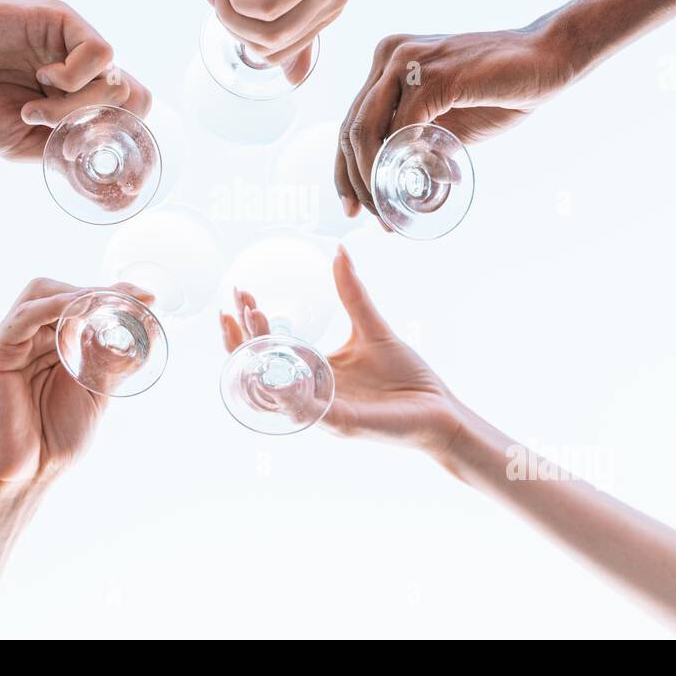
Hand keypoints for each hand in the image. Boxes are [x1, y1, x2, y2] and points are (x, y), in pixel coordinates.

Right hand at [0, 0, 151, 161]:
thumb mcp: (25, 146)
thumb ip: (69, 164)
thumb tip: (113, 201)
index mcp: (76, 98)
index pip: (130, 119)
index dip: (125, 147)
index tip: (105, 171)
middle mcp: (82, 71)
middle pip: (134, 102)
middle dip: (100, 131)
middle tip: (62, 140)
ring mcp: (74, 46)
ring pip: (116, 82)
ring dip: (75, 108)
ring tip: (33, 111)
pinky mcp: (63, 21)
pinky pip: (101, 54)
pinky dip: (74, 78)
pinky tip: (43, 78)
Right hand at [0, 277, 153, 483]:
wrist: (23, 478)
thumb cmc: (53, 442)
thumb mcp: (94, 395)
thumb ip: (111, 363)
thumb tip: (142, 333)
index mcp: (49, 348)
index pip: (77, 305)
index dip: (110, 296)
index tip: (146, 299)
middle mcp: (29, 340)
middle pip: (59, 292)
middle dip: (97, 290)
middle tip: (132, 297)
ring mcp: (10, 344)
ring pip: (41, 295)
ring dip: (79, 295)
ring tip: (110, 302)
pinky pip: (24, 317)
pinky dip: (54, 307)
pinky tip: (80, 310)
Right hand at [219, 247, 462, 452]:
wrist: (442, 411)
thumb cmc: (408, 377)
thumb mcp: (373, 327)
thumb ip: (352, 294)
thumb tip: (339, 252)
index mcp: (316, 371)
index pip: (272, 347)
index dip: (252, 322)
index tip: (242, 292)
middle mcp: (311, 393)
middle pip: (262, 368)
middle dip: (242, 337)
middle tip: (234, 306)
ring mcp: (322, 410)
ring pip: (274, 390)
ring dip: (258, 358)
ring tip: (249, 325)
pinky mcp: (341, 423)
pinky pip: (306, 409)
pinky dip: (287, 391)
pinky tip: (275, 370)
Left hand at [334, 25, 576, 218]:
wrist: (546, 60)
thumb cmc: (499, 90)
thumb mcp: (446, 122)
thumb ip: (418, 144)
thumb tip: (397, 183)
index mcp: (386, 65)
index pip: (350, 124)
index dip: (344, 171)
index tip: (352, 208)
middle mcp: (388, 57)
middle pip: (350, 130)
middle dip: (355, 183)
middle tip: (374, 218)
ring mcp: (406, 62)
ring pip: (366, 132)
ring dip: (374, 179)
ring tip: (392, 210)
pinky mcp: (433, 75)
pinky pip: (402, 128)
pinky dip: (407, 161)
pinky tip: (422, 183)